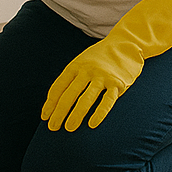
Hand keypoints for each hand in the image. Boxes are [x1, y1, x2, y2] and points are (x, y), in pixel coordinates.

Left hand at [41, 0, 171, 131]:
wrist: (127, 43)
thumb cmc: (101, 57)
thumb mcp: (83, 61)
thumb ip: (71, 78)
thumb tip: (55, 102)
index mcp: (76, 65)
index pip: (59, 86)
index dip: (50, 103)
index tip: (45, 118)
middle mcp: (87, 70)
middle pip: (70, 94)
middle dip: (60, 112)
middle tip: (53, 128)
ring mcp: (103, 76)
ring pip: (86, 98)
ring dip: (76, 114)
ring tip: (69, 128)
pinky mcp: (118, 82)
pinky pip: (107, 100)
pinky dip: (99, 113)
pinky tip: (92, 124)